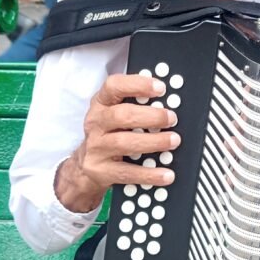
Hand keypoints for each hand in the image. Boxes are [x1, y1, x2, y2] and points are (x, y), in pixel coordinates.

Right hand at [55, 73, 180, 212]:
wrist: (85, 165)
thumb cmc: (110, 133)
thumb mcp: (116, 113)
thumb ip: (137, 105)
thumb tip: (169, 103)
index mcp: (101, 104)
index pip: (113, 86)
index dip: (137, 85)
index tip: (160, 88)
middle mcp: (95, 123)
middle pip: (121, 116)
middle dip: (150, 116)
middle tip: (171, 118)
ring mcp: (96, 148)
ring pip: (124, 143)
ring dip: (153, 142)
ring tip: (173, 141)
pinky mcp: (101, 171)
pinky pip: (127, 173)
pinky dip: (149, 174)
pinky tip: (166, 174)